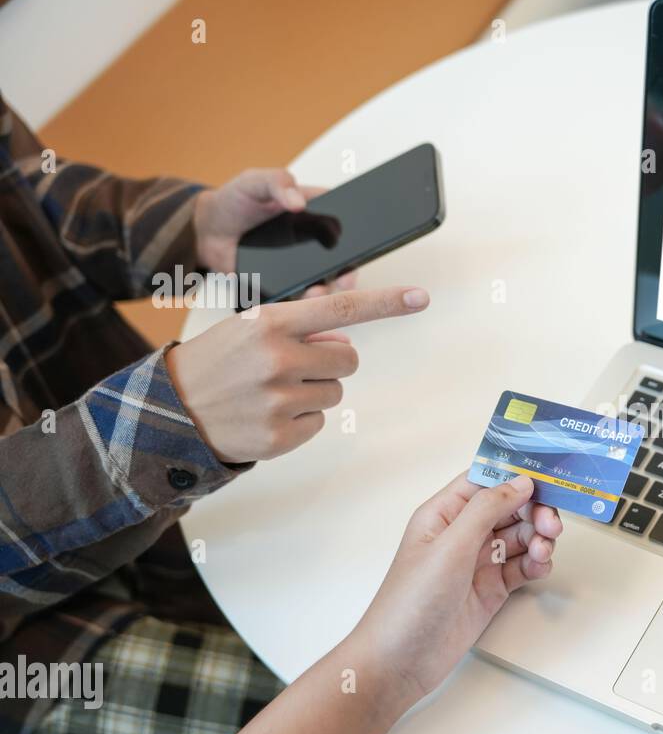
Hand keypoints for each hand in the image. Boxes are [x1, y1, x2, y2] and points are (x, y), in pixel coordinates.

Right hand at [165, 286, 427, 462]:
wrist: (169, 410)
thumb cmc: (218, 362)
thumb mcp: (248, 327)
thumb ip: (299, 326)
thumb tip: (342, 338)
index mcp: (270, 322)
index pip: (342, 307)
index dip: (387, 302)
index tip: (422, 296)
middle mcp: (278, 359)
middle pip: (348, 359)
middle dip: (329, 363)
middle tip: (290, 368)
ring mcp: (279, 400)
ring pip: (336, 393)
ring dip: (313, 392)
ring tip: (271, 392)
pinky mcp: (280, 436)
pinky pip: (318, 422)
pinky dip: (299, 420)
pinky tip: (267, 415)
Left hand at [193, 168, 358, 293]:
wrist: (203, 230)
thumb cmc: (232, 201)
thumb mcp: (255, 181)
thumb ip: (278, 183)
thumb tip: (298, 201)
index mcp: (314, 211)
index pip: (344, 224)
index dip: (358, 236)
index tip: (360, 247)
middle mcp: (312, 240)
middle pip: (342, 259)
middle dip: (348, 273)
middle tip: (345, 280)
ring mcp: (300, 263)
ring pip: (325, 281)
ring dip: (327, 290)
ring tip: (317, 292)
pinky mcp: (285, 281)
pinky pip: (300, 294)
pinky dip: (303, 301)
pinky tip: (301, 301)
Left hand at [353, 473, 562, 699]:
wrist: (400, 662)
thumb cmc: (410, 603)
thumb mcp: (450, 547)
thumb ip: (487, 509)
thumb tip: (520, 482)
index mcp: (443, 514)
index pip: (485, 481)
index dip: (515, 477)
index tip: (547, 479)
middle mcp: (462, 534)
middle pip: (509, 508)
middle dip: (534, 512)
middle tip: (551, 526)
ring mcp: (477, 562)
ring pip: (520, 537)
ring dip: (538, 539)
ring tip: (542, 552)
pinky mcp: (490, 589)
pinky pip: (521, 567)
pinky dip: (535, 564)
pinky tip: (539, 567)